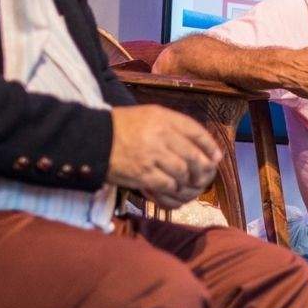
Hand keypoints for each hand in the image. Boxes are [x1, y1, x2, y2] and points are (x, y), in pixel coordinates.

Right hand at [107, 105, 224, 208]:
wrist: (91, 139)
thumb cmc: (120, 127)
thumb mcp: (147, 115)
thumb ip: (171, 126)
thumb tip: (200, 145)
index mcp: (162, 117)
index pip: (195, 131)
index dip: (209, 146)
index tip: (216, 156)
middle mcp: (159, 134)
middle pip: (194, 155)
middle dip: (203, 169)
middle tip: (204, 176)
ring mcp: (151, 155)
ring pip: (183, 173)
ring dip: (188, 182)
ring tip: (187, 184)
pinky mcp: (142, 174)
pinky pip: (168, 185)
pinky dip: (173, 191)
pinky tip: (172, 190)